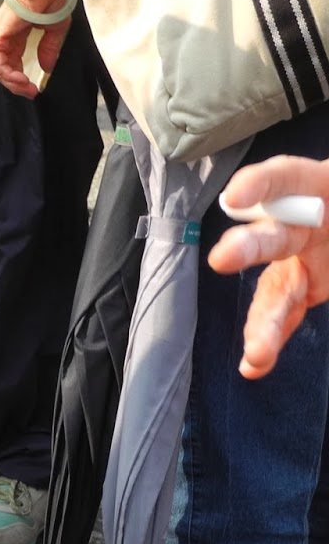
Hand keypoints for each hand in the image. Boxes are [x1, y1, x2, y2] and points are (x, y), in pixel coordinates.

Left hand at [0, 0, 70, 97]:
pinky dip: (10, 75)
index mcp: (16, 35)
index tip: (35, 88)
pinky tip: (23, 79)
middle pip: (4, 70)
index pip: (13, 63)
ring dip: (14, 83)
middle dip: (17, 86)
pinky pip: (0, 63)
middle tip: (31, 92)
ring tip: (27, 88)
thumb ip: (48, 49)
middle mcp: (4, 38)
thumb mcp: (54, 29)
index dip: (22, 79)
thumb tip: (46, 68)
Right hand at [208, 156, 328, 378]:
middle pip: (273, 235)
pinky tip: (255, 364)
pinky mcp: (305, 287)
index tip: (238, 197)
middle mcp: (304, 223)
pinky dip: (270, 338)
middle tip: (225, 258)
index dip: (263, 184)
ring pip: (276, 288)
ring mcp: (302, 258)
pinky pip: (287, 313)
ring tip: (257, 351)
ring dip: (263, 320)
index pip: (290, 178)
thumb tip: (316, 262)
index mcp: (324, 188)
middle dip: (248, 247)